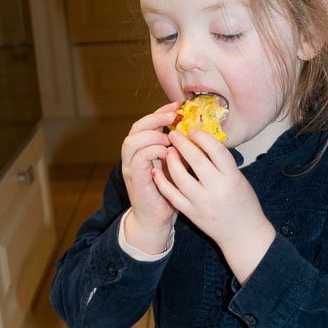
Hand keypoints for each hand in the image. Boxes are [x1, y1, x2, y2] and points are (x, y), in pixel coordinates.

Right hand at [121, 103, 178, 253]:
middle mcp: (133, 157)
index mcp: (143, 150)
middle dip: (155, 117)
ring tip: (169, 137)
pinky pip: (138, 159)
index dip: (160, 112)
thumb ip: (180, 152)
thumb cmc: (169, 196)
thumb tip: (196, 133)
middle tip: (173, 115)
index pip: (147, 123)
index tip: (178, 106)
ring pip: (132, 141)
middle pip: (136, 127)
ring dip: (151, 135)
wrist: (156, 221)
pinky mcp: (135, 180)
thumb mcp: (177, 168)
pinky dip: (152, 151)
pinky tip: (166, 152)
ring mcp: (131, 168)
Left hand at [152, 129, 275, 282]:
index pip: (217, 151)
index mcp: (233, 178)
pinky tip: (156, 172)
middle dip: (182, 144)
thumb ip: (222, 164)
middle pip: (196, 161)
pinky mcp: (191, 214)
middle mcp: (217, 190)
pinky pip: (172, 196)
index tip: (194, 131)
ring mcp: (203, 203)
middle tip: (174, 134)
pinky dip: (162, 183)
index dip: (203, 137)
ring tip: (168, 152)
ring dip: (171, 161)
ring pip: (180, 178)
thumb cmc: (244, 204)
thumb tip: (202, 143)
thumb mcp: (239, 180)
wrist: (243, 234)